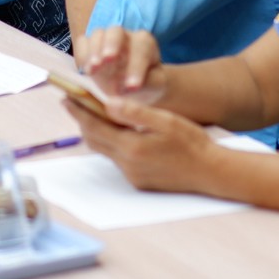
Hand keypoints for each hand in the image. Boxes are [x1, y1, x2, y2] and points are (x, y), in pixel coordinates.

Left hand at [65, 98, 216, 192]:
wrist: (211, 172)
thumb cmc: (192, 143)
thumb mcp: (166, 120)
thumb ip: (135, 112)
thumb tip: (108, 102)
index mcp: (132, 147)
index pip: (95, 127)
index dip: (79, 111)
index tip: (67, 97)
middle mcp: (128, 164)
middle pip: (94, 140)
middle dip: (83, 121)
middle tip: (74, 103)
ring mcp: (132, 175)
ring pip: (104, 150)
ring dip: (96, 132)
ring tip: (92, 114)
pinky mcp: (138, 181)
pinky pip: (117, 159)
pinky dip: (111, 143)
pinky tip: (117, 132)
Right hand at [82, 26, 166, 101]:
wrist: (134, 85)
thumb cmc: (148, 83)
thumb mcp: (156, 85)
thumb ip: (148, 83)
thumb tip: (128, 87)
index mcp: (145, 43)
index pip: (141, 49)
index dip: (136, 66)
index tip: (132, 87)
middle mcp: (125, 36)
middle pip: (116, 32)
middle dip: (111, 44)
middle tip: (108, 59)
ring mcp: (106, 39)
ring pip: (97, 35)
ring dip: (93, 51)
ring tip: (92, 70)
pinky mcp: (90, 46)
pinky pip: (82, 42)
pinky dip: (81, 55)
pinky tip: (84, 71)